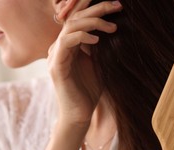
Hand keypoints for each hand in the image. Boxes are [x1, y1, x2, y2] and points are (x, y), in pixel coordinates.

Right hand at [48, 0, 122, 126]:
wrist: (80, 114)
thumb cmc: (89, 91)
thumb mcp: (98, 63)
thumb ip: (99, 46)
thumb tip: (112, 27)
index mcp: (69, 45)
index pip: (79, 18)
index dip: (95, 8)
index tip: (116, 5)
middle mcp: (60, 47)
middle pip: (75, 17)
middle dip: (97, 9)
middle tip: (118, 5)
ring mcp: (56, 55)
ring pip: (70, 27)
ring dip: (92, 22)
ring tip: (112, 26)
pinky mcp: (56, 66)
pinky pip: (66, 43)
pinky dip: (81, 37)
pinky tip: (97, 40)